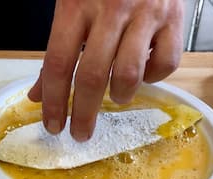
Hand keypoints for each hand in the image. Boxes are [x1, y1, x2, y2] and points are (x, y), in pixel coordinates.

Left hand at [28, 0, 183, 140]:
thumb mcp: (72, 7)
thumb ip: (57, 51)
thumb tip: (38, 94)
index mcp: (76, 5)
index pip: (60, 63)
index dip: (55, 100)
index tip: (53, 125)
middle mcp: (111, 10)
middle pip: (93, 76)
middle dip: (84, 114)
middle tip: (80, 133)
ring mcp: (146, 14)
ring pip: (130, 75)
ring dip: (120, 96)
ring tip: (115, 97)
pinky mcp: (174, 19)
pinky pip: (166, 64)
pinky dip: (154, 78)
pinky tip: (144, 73)